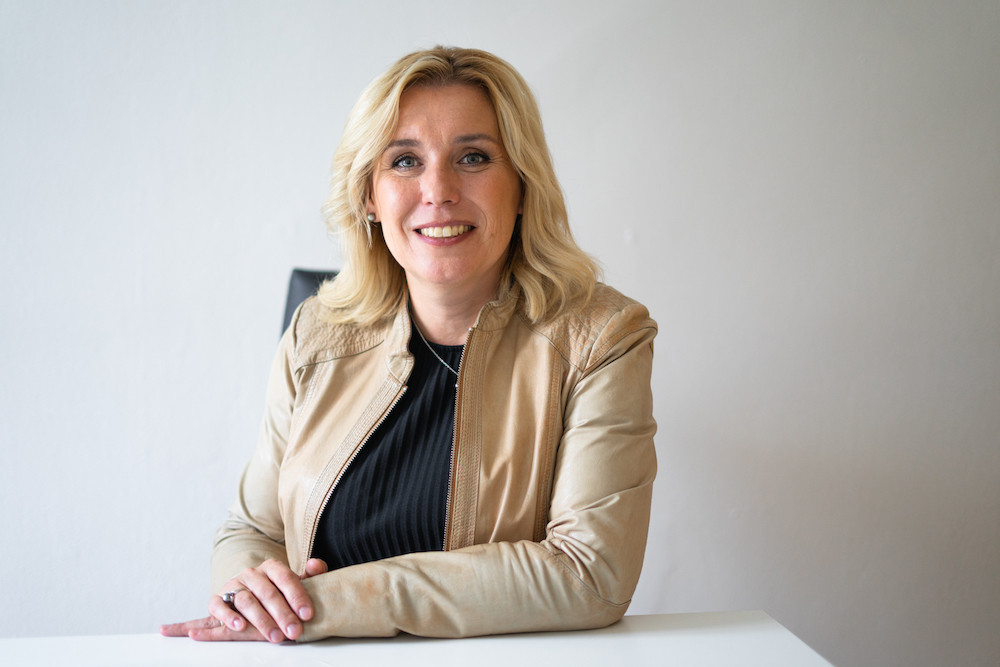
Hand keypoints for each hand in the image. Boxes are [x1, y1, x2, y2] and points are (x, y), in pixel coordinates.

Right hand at [160, 557, 327, 641]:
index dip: (297, 596)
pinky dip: (228, 616)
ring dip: (261, 620)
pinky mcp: (218, 599)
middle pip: (267, 592)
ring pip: (246, 600)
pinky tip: (240, 627)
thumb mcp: (293, 585)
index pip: (285, 577)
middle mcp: (251, 574)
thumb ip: (310, 576)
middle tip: (294, 631)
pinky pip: (219, 606)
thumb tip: (316, 565)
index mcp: (271, 567)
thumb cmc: (274, 592)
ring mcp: (233, 585)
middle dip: (283, 614)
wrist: (244, 596)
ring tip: (275, 636)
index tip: (307, 614)